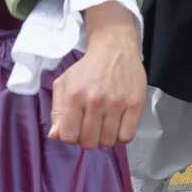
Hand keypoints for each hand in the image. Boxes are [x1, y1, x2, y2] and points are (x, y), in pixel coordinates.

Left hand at [48, 5, 143, 148]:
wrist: (114, 49)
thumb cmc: (88, 68)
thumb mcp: (64, 84)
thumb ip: (57, 111)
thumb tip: (56, 135)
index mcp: (74, 95)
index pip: (68, 137)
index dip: (71, 137)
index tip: (76, 129)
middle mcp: (95, 100)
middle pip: (89, 142)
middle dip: (88, 139)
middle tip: (91, 127)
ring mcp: (116, 103)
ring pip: (108, 142)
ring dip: (105, 138)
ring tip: (105, 124)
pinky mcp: (135, 104)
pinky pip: (127, 136)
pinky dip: (121, 136)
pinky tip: (117, 125)